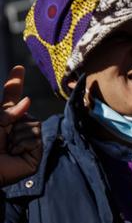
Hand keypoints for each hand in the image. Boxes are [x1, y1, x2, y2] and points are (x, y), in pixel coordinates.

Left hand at [0, 66, 41, 186]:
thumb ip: (7, 111)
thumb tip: (27, 101)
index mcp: (3, 120)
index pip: (11, 99)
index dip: (14, 83)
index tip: (18, 68)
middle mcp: (16, 128)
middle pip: (26, 112)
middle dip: (14, 121)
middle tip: (2, 137)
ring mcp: (27, 141)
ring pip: (33, 124)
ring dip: (18, 135)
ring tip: (7, 148)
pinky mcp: (35, 154)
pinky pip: (36, 138)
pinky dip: (23, 144)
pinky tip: (14, 153)